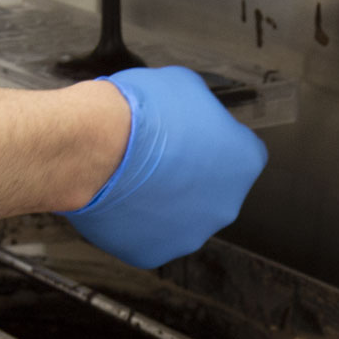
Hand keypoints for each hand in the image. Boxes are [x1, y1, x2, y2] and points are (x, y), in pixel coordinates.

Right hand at [62, 67, 267, 268]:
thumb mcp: (184, 86)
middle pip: (210, 191)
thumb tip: (193, 113)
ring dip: (163, 202)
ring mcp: (189, 234)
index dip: (209, 140)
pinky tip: (120, 199)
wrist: (95, 147)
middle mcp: (224, 205)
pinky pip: (147, 236)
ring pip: (179, 217)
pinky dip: (134, 221)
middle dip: (188, 177)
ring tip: (134, 178)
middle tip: (157, 159)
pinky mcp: (153, 253)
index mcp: (244, 162)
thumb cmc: (139, 114)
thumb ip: (201, 108)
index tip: (188, 136)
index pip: (238, 151)